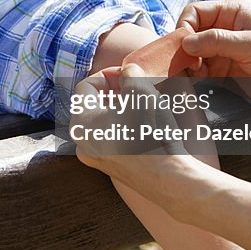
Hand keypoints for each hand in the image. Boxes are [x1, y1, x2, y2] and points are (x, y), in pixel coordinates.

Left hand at [72, 64, 201, 218]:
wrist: (169, 178)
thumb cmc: (151, 133)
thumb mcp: (141, 90)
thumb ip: (129, 73)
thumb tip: (127, 71)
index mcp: (81, 122)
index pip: (86, 86)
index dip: (108, 74)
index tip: (128, 75)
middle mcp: (82, 142)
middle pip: (94, 104)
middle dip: (115, 92)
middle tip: (137, 89)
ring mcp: (96, 157)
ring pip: (104, 122)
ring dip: (121, 109)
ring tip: (143, 105)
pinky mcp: (111, 167)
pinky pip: (112, 139)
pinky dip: (124, 127)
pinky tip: (144, 126)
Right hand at [176, 0, 250, 106]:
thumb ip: (218, 41)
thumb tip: (186, 42)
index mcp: (232, 12)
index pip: (195, 12)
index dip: (185, 27)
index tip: (184, 47)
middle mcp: (223, 28)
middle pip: (190, 34)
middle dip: (183, 49)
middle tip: (184, 66)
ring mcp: (221, 50)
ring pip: (191, 55)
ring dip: (186, 65)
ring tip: (188, 78)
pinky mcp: (222, 71)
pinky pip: (199, 72)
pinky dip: (193, 78)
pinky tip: (195, 84)